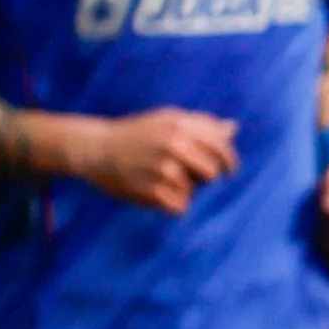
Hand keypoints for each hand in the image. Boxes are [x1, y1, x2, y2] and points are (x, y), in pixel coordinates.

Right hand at [61, 106, 241, 212]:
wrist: (95, 148)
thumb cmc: (137, 134)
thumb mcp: (166, 121)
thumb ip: (201, 125)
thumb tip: (233, 128)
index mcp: (180, 124)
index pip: (221, 148)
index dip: (228, 161)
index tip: (228, 170)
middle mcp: (174, 144)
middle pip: (212, 172)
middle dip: (202, 176)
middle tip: (185, 174)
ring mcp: (163, 168)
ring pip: (194, 191)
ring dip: (182, 189)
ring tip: (159, 178)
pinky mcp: (152, 191)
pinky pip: (180, 207)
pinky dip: (170, 204)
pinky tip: (154, 191)